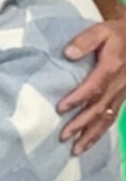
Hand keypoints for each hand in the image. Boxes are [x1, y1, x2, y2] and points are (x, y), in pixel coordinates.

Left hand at [60, 18, 125, 153]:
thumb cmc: (117, 34)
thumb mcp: (101, 30)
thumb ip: (85, 41)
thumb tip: (68, 53)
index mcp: (111, 67)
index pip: (94, 86)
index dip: (78, 99)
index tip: (61, 108)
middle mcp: (118, 84)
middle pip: (99, 108)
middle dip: (81, 124)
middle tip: (63, 136)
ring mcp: (121, 93)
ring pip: (107, 118)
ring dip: (91, 135)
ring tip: (75, 150)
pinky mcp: (122, 98)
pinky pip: (111, 118)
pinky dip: (100, 133)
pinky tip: (88, 143)